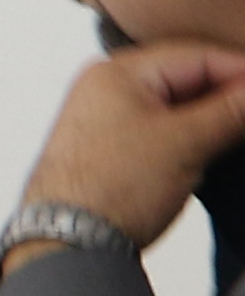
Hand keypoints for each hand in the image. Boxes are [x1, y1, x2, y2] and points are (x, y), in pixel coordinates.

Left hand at [18, 42, 244, 255]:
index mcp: (117, 72)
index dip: (242, 71)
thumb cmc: (111, 189)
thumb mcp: (185, 143)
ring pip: (176, 102)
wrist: (68, 241)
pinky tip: (216, 145)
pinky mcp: (111, 146)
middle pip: (185, 75)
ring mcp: (105, 116)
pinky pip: (162, 126)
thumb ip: (230, 111)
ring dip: (212, 113)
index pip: (197, 54)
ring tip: (242, 129)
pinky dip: (192, 132)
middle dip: (229, 92)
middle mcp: (105, 87)